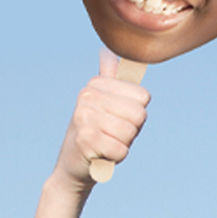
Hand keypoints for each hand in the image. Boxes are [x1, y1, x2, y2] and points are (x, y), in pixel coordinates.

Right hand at [55, 49, 149, 189]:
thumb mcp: (103, 104)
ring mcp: (84, 116)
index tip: (116, 120)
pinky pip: (122, 150)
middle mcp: (87, 95)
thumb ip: (110, 78)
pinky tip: (101, 155)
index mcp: (97, 83)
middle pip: (139, 114)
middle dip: (131, 131)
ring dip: (122, 145)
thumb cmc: (97, 134)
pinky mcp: (85, 140)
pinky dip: (115, 158)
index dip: (135, 115)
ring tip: (105, 144)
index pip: (143, 97)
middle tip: (111, 135)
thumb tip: (108, 51)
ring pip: (130, 132)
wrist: (73, 166)